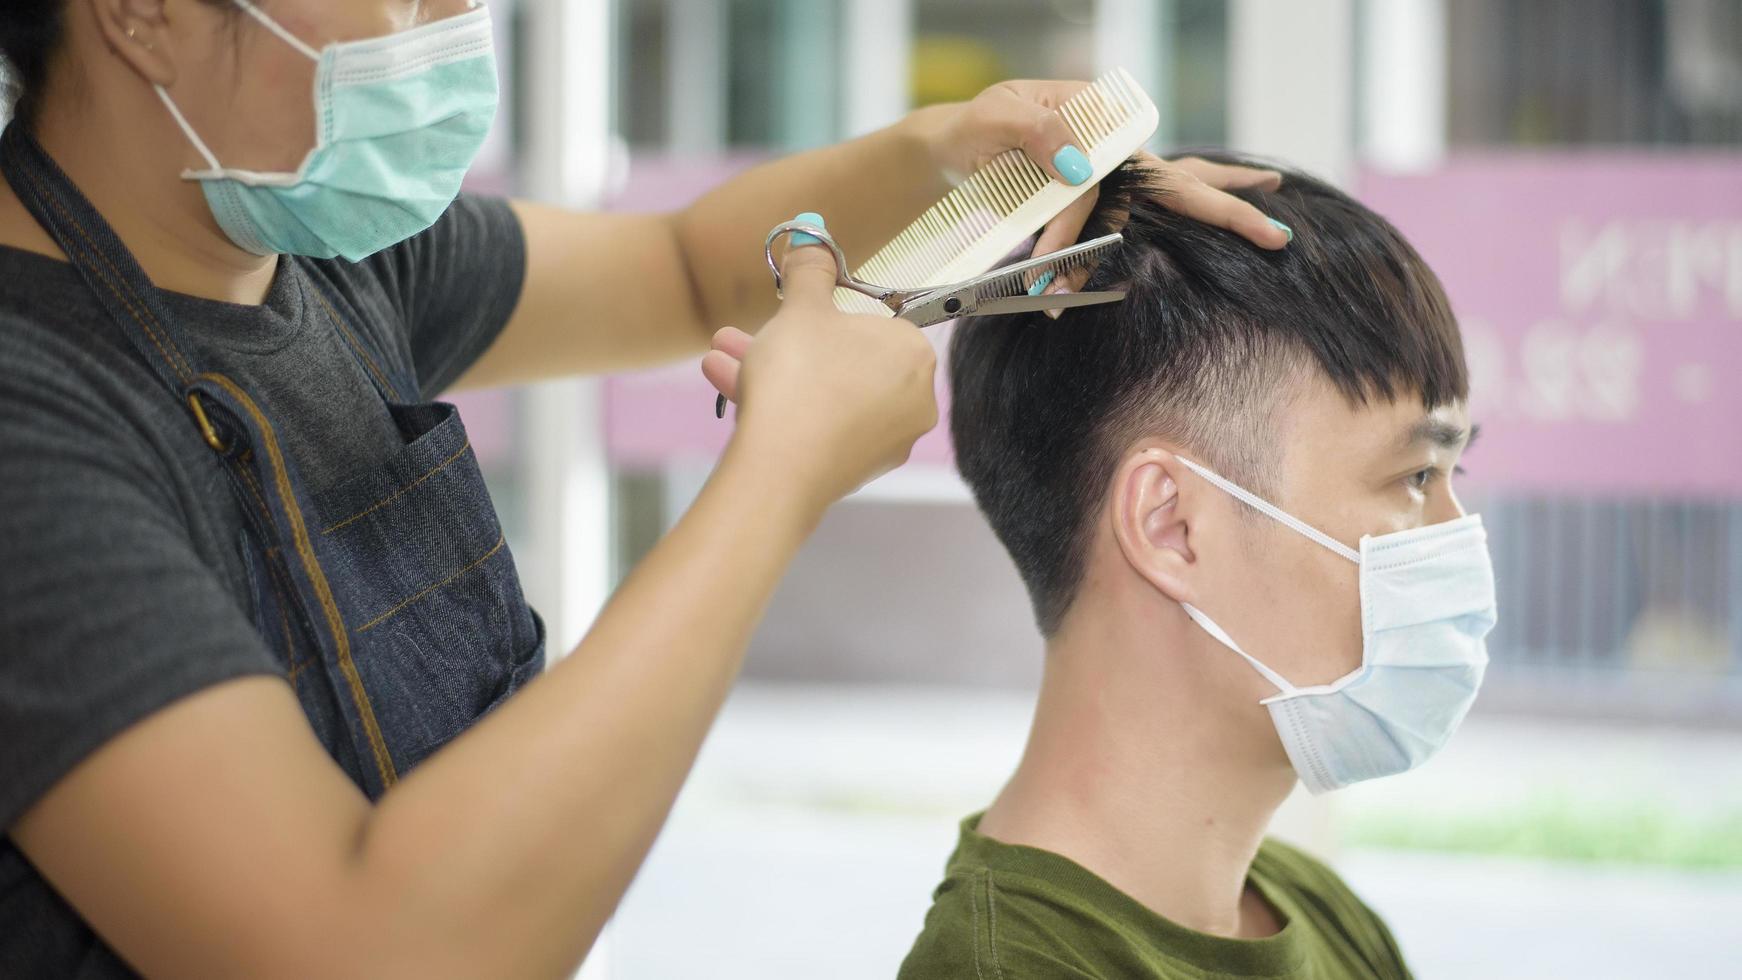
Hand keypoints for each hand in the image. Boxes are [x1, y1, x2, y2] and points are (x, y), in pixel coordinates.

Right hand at [703, 217, 938, 509]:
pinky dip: (785, 410)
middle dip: (784, 344)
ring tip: (718, 361)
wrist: (781, 468)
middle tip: (739, 335)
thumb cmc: (799, 377)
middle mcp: (914, 399)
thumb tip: (813, 235)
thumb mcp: (801, 307)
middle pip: (843, 360)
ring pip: (825, 394)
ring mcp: (889, 440)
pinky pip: (821, 427)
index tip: (787, 316)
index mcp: (914, 352)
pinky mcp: (859, 470)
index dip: (823, 317)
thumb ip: (810, 269)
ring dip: (771, 372)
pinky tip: (735, 396)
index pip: (871, 322)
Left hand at [915, 81, 1290, 298]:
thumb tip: (1079, 163)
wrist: (955, 149)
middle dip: (1228, 210)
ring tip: (1055, 298)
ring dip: (1099, 267)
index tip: (1041, 268)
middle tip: (1277, 233)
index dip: (1073, 226)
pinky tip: (1106, 281)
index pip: (1109, 176)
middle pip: (1182, 181)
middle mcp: (1116, 150)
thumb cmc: (978, 127)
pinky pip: (1115, 235)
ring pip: (1135, 224)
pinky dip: (1094, 266)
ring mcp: (1110, 178)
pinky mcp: (1095, 204)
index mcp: (1100, 118)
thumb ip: (1036, 130)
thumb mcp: (997, 117)